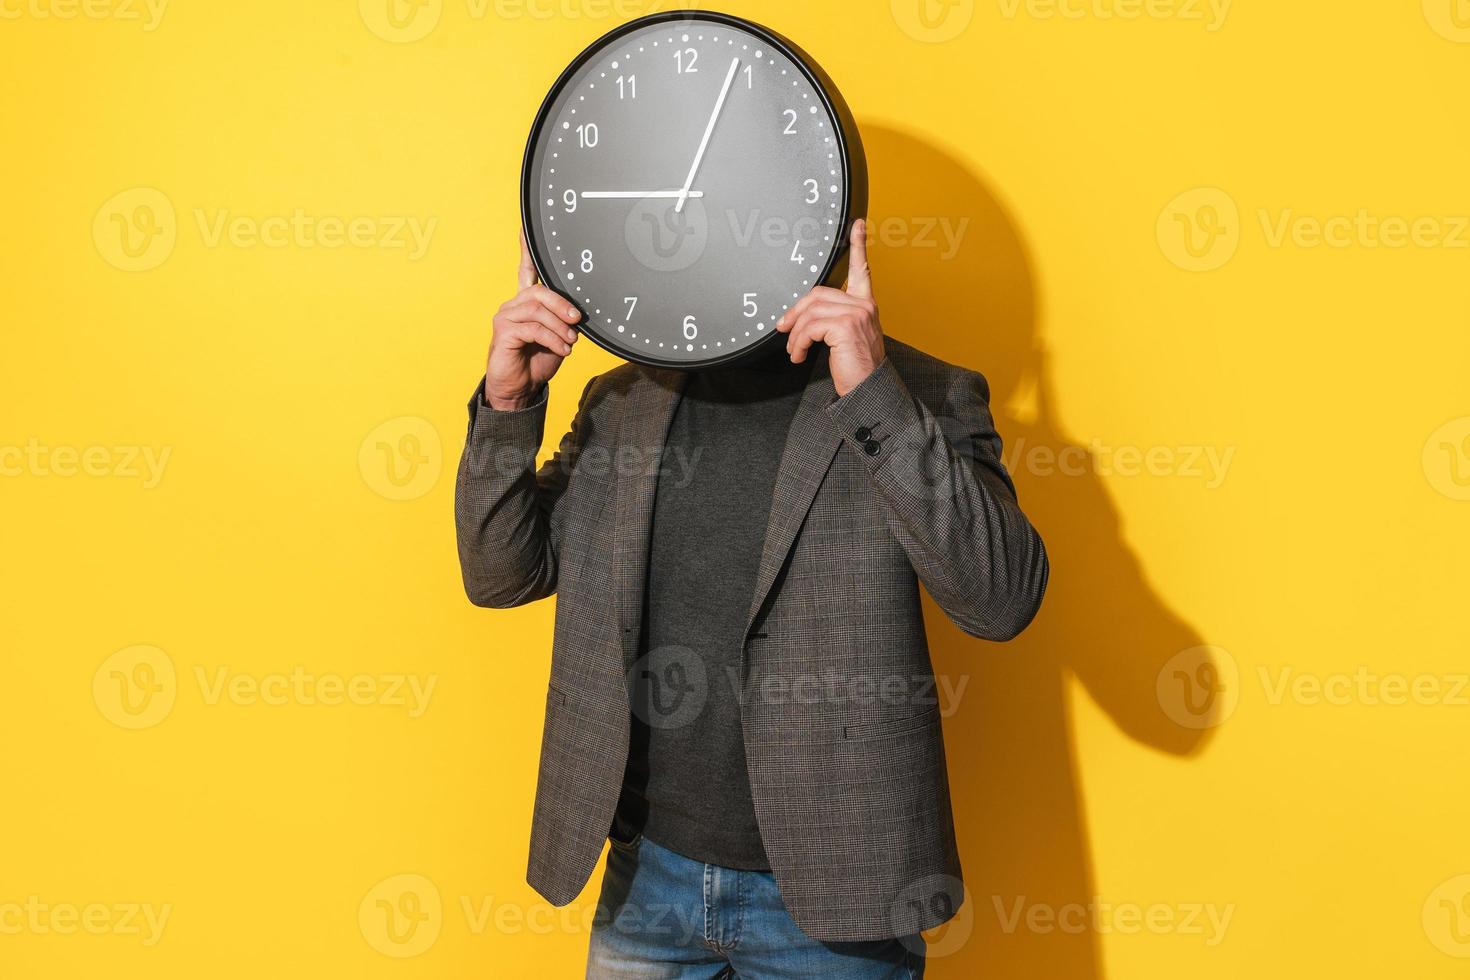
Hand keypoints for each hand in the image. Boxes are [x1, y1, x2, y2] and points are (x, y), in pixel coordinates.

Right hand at [485, 232, 581, 410]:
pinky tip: (562, 349)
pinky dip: (553, 339)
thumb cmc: (537, 361)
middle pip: (540, 291)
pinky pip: (533, 328)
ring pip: (537, 309)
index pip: (527, 270)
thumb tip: (579, 313)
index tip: (526, 227)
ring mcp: (506, 317)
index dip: (526, 249)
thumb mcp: (558, 338)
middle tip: (578, 319)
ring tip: (570, 341)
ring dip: (560, 326)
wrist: (519, 389)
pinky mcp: (503, 332)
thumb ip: (564, 321)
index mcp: (527, 303)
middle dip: (562, 304)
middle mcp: (514, 305)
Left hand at [777, 219, 883, 396]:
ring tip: (794, 350)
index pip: (862, 270)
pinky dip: (799, 342)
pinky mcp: (846, 325)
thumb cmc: (857, 368)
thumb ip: (831, 320)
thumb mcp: (845, 338)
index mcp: (865, 304)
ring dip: (795, 333)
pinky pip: (809, 327)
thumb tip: (799, 318)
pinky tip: (800, 355)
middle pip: (817, 294)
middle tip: (783, 330)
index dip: (859, 245)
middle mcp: (864, 304)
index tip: (857, 225)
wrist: (868, 390)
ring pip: (810, 312)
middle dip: (795, 312)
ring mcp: (856, 313)